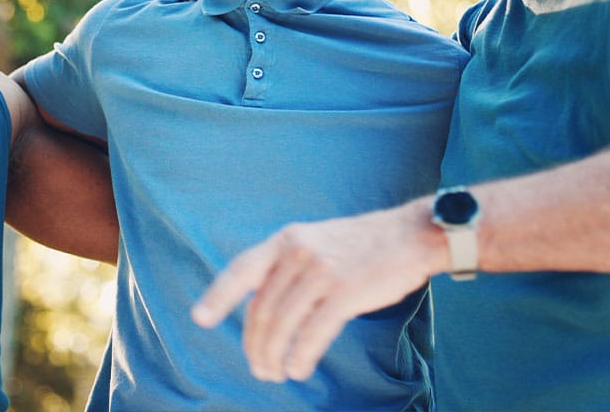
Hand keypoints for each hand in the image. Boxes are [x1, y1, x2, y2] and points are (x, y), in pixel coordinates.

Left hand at [191, 203, 439, 382]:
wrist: (410, 235)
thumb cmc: (362, 246)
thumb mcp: (316, 240)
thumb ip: (287, 265)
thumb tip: (261, 304)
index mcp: (286, 239)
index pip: (242, 269)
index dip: (218, 296)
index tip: (200, 319)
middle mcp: (298, 252)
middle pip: (262, 308)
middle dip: (255, 344)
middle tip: (259, 368)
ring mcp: (321, 271)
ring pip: (282, 324)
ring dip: (274, 356)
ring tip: (275, 374)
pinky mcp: (345, 292)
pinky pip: (312, 333)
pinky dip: (301, 356)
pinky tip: (298, 369)